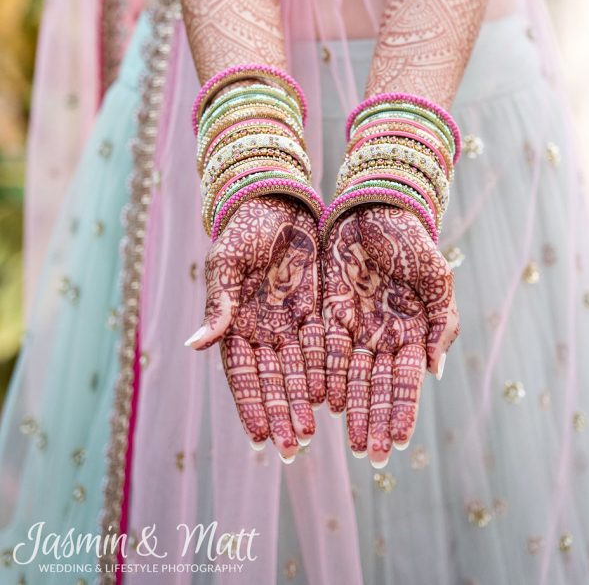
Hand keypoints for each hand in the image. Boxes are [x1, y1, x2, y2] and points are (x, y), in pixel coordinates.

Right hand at [185, 195, 324, 459]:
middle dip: (281, 413)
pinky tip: (335, 396)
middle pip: (273, 379)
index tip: (258, 436)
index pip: (242, 373)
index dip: (251, 403)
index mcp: (235, 322)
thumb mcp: (226, 263)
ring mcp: (290, 321)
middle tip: (291, 447)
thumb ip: (217, 304)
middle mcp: (263, 329)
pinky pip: (324, 344)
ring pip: (299, 369)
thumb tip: (194, 344)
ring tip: (312, 432)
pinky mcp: (316, 308)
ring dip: (303, 401)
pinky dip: (328, 370)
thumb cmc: (243, 228)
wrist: (276, 200)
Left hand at [322, 204, 458, 465]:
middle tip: (372, 456)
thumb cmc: (411, 239)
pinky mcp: (329, 311)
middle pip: (377, 386)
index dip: (402, 411)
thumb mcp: (436, 276)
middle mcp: (383, 335)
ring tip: (349, 440)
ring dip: (352, 409)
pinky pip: (325, 349)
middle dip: (375, 421)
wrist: (375, 205)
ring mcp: (356, 325)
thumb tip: (435, 371)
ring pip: (351, 376)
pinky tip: (324, 401)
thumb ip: (443, 322)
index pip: (406, 380)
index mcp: (413, 330)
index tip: (398, 443)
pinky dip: (326, 376)